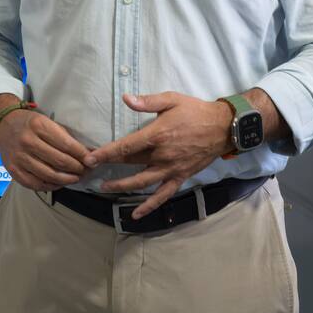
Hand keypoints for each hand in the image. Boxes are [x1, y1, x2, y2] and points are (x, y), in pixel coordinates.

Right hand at [0, 107, 90, 191]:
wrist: (3, 125)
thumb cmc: (29, 124)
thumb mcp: (46, 121)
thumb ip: (64, 137)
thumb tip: (87, 153)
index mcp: (38, 126)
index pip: (67, 145)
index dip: (82, 155)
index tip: (91, 160)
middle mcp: (27, 141)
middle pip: (60, 161)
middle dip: (77, 168)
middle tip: (85, 170)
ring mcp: (19, 157)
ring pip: (49, 175)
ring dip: (67, 179)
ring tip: (75, 178)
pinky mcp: (13, 170)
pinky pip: (36, 184)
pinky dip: (51, 186)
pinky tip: (59, 183)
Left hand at [83, 92, 233, 219]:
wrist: (223, 128)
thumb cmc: (195, 111)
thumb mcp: (171, 100)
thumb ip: (147, 101)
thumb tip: (125, 98)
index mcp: (157, 135)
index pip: (125, 147)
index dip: (106, 153)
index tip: (89, 158)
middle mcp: (162, 155)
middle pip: (130, 164)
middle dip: (108, 166)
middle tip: (89, 169)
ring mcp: (171, 169)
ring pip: (142, 182)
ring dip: (122, 187)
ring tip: (104, 188)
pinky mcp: (180, 177)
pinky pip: (162, 195)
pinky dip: (149, 206)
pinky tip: (136, 213)